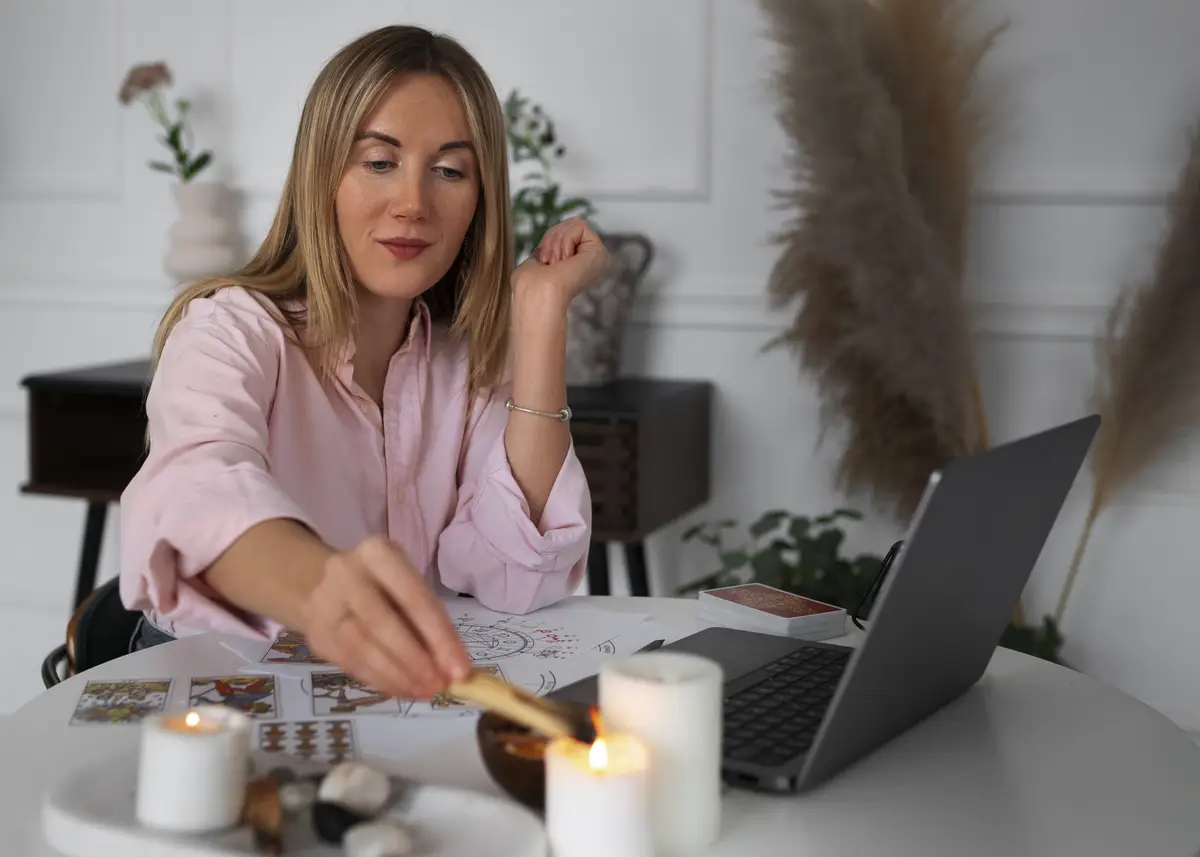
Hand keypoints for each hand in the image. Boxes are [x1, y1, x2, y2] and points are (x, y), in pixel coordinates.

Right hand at [298, 535, 471, 699]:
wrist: (319, 583)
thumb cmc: (380, 585)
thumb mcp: (405, 585)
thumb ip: (428, 620)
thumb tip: (454, 667)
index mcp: (377, 553)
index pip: (413, 598)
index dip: (439, 636)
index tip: (460, 670)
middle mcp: (346, 573)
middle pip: (382, 623)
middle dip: (416, 660)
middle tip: (440, 685)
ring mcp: (324, 604)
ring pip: (362, 647)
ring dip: (398, 675)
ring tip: (424, 691)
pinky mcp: (316, 634)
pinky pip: (350, 663)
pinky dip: (380, 680)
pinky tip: (402, 689)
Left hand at [511, 217, 611, 317]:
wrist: (538, 294)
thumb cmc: (532, 284)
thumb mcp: (541, 256)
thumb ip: (555, 242)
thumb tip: (576, 220)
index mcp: (576, 263)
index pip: (564, 232)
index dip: (549, 240)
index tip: (544, 260)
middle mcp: (590, 261)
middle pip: (569, 225)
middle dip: (553, 239)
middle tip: (550, 262)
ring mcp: (597, 257)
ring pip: (574, 223)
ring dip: (557, 242)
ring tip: (557, 263)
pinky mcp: (600, 252)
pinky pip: (580, 226)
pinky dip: (566, 241)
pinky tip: (566, 261)